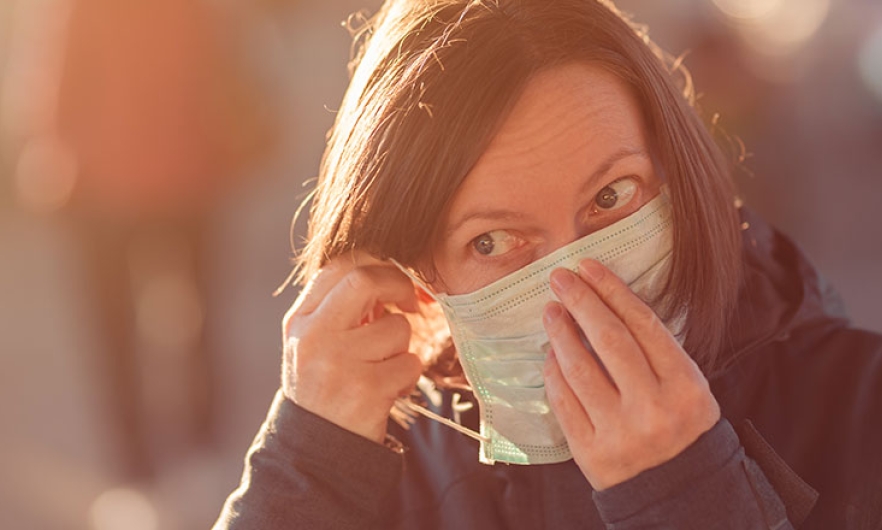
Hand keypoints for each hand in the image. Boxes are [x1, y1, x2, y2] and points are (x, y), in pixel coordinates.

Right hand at [281, 251, 423, 443]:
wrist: (314, 451)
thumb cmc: (322, 389)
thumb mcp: (314, 344)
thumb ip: (340, 310)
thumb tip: (391, 277)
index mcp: (300, 321)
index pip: (339, 267)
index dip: (375, 264)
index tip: (392, 280)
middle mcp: (315, 337)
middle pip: (365, 281)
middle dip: (397, 285)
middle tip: (410, 302)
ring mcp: (339, 363)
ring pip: (397, 328)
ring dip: (403, 346)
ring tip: (385, 366)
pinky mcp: (366, 390)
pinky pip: (410, 363)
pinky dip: (408, 375)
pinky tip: (389, 390)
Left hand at [542, 259, 719, 490]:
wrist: (676, 490)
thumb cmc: (678, 424)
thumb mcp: (686, 386)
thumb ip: (654, 350)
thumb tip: (603, 300)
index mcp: (686, 388)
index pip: (643, 325)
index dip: (612, 291)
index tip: (589, 266)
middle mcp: (654, 409)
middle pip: (609, 341)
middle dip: (581, 302)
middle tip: (561, 278)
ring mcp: (620, 433)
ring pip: (580, 369)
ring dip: (560, 333)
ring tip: (551, 311)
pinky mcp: (591, 453)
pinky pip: (564, 401)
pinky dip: (553, 373)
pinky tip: (550, 353)